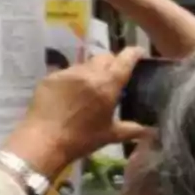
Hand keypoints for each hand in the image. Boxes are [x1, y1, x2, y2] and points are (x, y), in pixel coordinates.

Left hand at [4, 47, 149, 176]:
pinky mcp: (50, 77)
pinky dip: (73, 80)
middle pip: (105, 57)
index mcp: (108, 84)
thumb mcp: (109, 135)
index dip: (135, 53)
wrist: (43, 141)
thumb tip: (152, 131)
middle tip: (112, 77)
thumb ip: (132, 130)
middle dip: (112, 63)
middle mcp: (89, 72)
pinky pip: (67, 72)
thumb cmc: (81, 139)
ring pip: (85, 64)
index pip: (126, 58)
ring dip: (92, 71)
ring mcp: (68, 73)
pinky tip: (69, 95)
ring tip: (89, 88)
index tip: (138, 55)